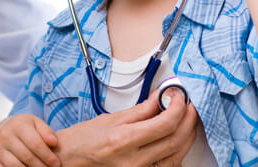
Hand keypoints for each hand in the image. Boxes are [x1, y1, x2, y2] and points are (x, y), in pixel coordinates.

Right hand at [0, 114, 59, 166]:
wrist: (2, 129)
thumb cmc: (24, 128)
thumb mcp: (36, 124)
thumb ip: (46, 131)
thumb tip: (53, 142)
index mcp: (18, 125)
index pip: (35, 144)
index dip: (48, 156)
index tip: (57, 164)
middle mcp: (4, 135)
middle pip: (26, 157)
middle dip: (41, 166)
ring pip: (15, 166)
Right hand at [54, 92, 197, 166]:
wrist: (69, 160)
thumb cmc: (84, 140)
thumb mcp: (110, 119)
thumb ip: (140, 110)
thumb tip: (160, 97)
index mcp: (123, 141)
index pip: (164, 124)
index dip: (178, 108)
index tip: (180, 96)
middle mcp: (132, 161)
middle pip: (175, 141)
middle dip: (187, 120)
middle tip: (188, 106)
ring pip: (176, 157)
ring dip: (186, 137)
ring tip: (186, 121)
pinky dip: (176, 153)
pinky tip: (176, 140)